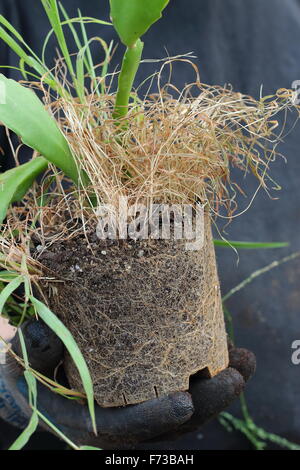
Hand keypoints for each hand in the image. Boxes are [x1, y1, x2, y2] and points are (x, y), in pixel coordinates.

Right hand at [0, 321, 255, 448]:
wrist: (36, 385)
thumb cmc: (27, 373)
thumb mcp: (20, 362)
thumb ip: (32, 349)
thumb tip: (47, 333)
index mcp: (86, 423)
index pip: (124, 428)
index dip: (154, 418)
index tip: (185, 403)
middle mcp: (119, 423)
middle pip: (170, 424)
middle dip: (208, 401)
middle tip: (238, 372)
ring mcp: (136, 410)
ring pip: (184, 410)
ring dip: (217, 388)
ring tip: (245, 360)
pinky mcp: (145, 395)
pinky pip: (180, 390)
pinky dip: (204, 374)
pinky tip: (225, 352)